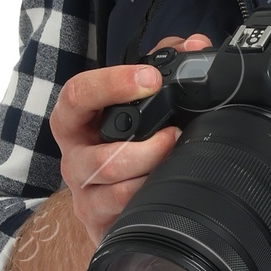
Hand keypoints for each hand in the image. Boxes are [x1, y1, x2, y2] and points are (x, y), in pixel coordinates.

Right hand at [5, 34, 212, 270]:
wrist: (112, 203)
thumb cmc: (125, 146)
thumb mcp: (138, 103)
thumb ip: (163, 67)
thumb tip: (196, 45)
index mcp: (76, 121)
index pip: (78, 94)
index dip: (112, 84)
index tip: (150, 78)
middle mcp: (74, 158)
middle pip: (98, 156)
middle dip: (143, 148)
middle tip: (175, 135)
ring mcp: (84, 195)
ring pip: (113, 190)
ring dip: (150, 175)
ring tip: (176, 162)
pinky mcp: (99, 224)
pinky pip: (122, 215)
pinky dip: (148, 201)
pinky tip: (167, 190)